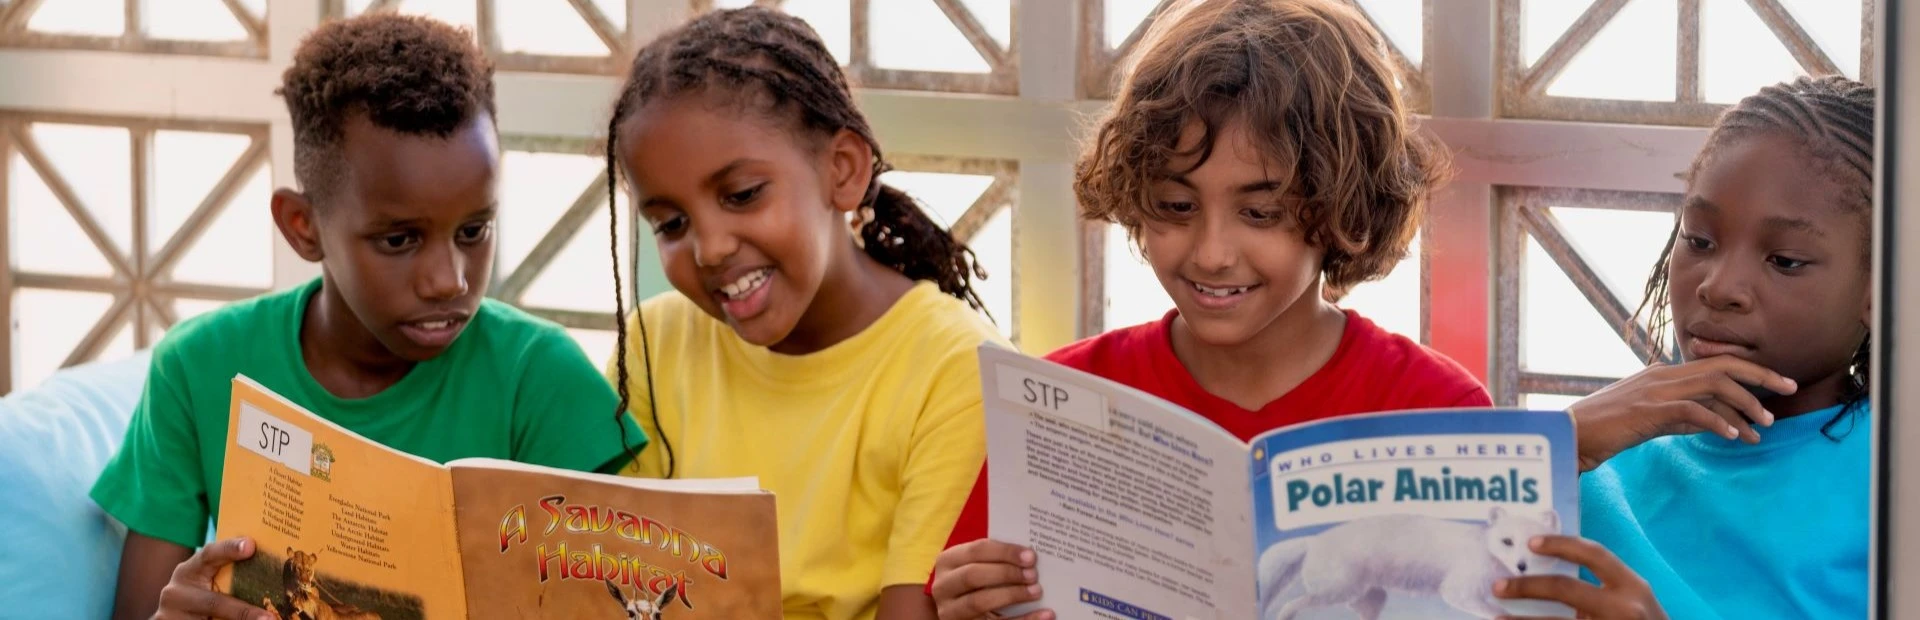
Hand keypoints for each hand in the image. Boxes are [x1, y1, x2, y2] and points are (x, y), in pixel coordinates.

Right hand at [154, 537, 275, 619]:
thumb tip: (274, 573)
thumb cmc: (200, 594)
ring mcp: (172, 614)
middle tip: (270, 618)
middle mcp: (177, 592)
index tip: (250, 546)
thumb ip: (230, 574)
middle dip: (243, 612)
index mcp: (189, 571)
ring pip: (210, 619)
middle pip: (213, 602)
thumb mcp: (207, 580)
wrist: (176, 617)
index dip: (228, 549)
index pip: (208, 555)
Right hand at [929, 539, 1052, 619]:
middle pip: (973, 575)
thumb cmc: (977, 581)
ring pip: (979, 602)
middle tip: (1033, 574)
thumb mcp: (978, 566)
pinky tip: (1044, 614)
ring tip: (1037, 591)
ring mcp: (950, 611)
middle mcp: (943, 586)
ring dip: (1012, 595)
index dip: (1005, 552)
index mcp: (948, 561)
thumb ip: (996, 559)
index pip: (976, 551)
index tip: (1030, 556)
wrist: (964, 611)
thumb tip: (1030, 556)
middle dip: (1006, 573)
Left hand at [1492, 536, 1663, 619]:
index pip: (1594, 554)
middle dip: (1526, 586)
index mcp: (1633, 586)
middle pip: (1564, 589)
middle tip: (1498, 586)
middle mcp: (1624, 608)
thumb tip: (1545, 573)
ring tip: (1496, 618)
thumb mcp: (1633, 601)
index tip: (1531, 542)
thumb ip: (1603, 586)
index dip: (1561, 544)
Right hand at [1569, 356, 1796, 470]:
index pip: (1716, 364)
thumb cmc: (1604, 429)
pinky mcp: (1648, 410)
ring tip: (1765, 424)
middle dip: (1761, 376)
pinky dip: (1717, 422)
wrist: (1569, 434)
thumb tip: (1716, 422)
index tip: (1778, 384)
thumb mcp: (1649, 418)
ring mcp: (1655, 391)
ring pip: (1714, 385)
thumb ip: (1681, 415)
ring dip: (1746, 404)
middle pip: (1723, 366)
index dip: (1752, 372)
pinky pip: (1692, 411)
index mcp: (1663, 373)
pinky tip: (1732, 436)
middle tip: (1791, 388)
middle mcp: (1663, 375)